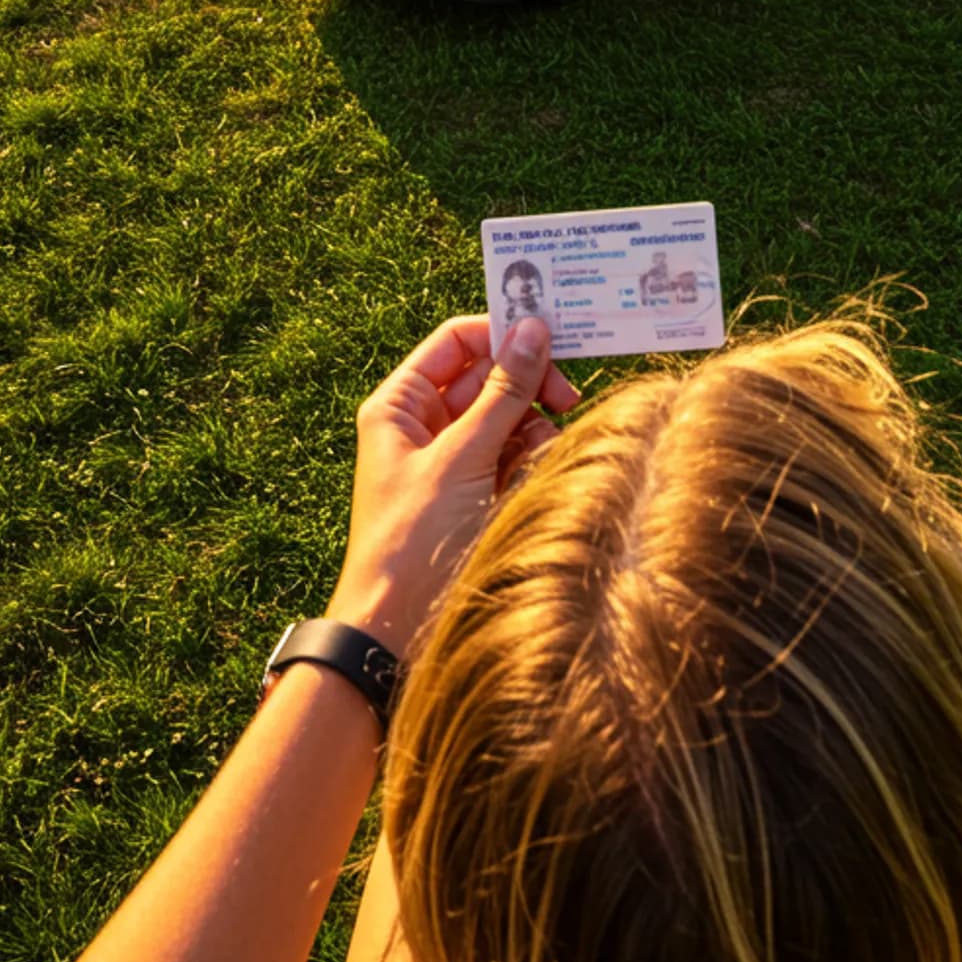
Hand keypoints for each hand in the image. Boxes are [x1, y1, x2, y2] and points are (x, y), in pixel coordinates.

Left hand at [326, 314, 578, 658]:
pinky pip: (514, 457)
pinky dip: (531, 462)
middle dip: (528, 385)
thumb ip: (503, 393)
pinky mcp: (476, 495)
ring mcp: (453, 461)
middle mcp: (426, 425)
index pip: (458, 342)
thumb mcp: (461, 458)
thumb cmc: (412, 539)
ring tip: (543, 455)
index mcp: (402, 404)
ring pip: (509, 418)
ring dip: (533, 429)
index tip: (552, 338)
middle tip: (567, 397)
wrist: (394, 631)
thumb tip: (535, 331)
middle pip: (489, 377)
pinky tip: (536, 480)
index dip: (502, 334)